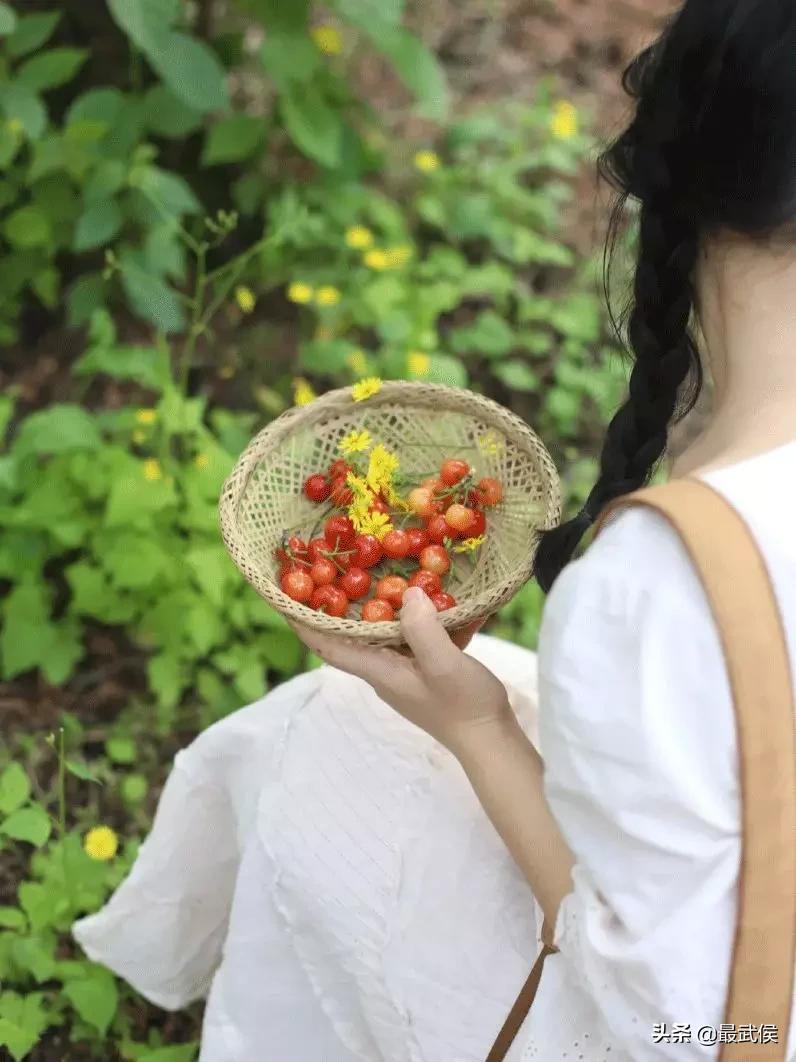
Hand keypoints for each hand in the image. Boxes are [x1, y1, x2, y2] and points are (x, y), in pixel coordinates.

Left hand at [288, 587, 513, 756]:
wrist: (493, 741)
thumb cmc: (464, 705)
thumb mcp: (445, 664)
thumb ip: (423, 630)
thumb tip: (408, 594)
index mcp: (379, 670)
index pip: (328, 647)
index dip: (304, 622)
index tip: (286, 593)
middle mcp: (386, 669)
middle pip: (357, 632)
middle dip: (349, 600)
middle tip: (345, 564)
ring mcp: (409, 669)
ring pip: (393, 630)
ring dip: (395, 604)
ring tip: (397, 569)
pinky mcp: (431, 668)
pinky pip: (424, 635)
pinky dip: (433, 617)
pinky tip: (453, 597)